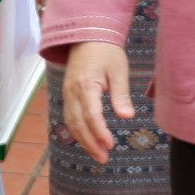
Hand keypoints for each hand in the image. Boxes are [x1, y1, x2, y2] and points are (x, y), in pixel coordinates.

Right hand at [61, 41, 133, 163]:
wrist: (87, 35)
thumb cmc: (106, 52)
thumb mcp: (118, 71)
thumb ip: (121, 95)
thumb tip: (127, 117)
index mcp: (85, 84)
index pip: (91, 114)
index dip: (100, 132)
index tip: (111, 145)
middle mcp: (72, 91)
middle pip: (78, 123)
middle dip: (90, 143)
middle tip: (104, 158)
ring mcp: (67, 93)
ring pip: (71, 123)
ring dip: (83, 141)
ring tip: (98, 155)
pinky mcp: (68, 94)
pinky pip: (70, 117)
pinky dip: (78, 132)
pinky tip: (88, 141)